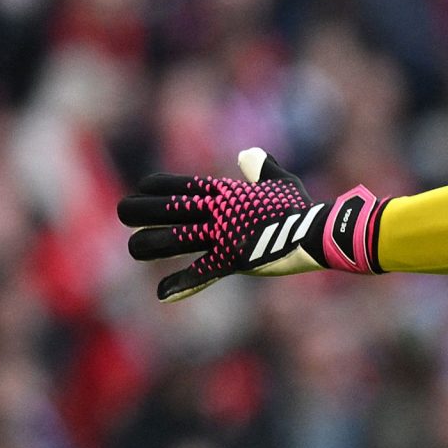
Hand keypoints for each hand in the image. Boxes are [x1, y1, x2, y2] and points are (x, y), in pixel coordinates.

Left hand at [118, 148, 388, 301]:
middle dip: (134, 212)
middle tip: (127, 218)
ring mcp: (221, 234)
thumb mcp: (281, 182)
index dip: (148, 190)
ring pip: (168, 239)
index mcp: (220, 191)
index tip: (140, 197)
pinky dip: (181, 285)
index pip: (168, 184)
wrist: (319, 232)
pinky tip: (163, 293)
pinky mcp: (233, 258)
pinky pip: (200, 272)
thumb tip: (249, 155)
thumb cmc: (300, 210)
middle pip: (157, 207)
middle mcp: (214, 210)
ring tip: (137, 249)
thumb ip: (262, 168)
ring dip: (147, 245)